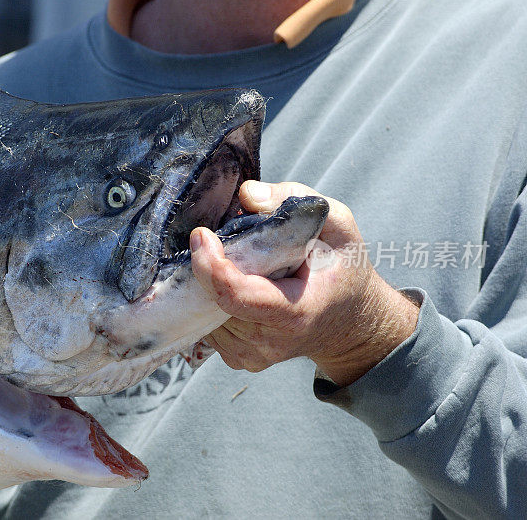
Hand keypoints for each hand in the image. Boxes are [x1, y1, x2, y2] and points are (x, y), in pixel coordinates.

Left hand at [190, 181, 419, 385]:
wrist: (350, 323)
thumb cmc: (343, 270)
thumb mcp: (337, 224)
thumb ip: (295, 199)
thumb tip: (246, 194)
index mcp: (296, 312)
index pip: (235, 296)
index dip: (210, 265)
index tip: (202, 234)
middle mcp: (270, 342)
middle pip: (213, 300)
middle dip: (210, 266)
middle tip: (225, 242)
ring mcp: (252, 355)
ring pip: (204, 312)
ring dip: (210, 283)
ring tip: (241, 266)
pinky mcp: (238, 358)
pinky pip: (207, 324)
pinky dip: (212, 299)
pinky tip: (237, 285)